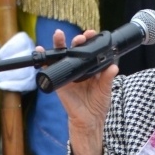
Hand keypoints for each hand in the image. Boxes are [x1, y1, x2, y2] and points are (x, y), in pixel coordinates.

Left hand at [0, 30, 36, 92]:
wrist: (7, 66)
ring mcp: (34, 67)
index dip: (10, 48)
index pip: (22, 41)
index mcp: (24, 41)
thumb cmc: (1, 53)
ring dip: (9, 76)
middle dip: (8, 66)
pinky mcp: (33, 80)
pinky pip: (25, 84)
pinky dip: (12, 85)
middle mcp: (32, 53)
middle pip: (24, 59)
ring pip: (25, 72)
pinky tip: (2, 85)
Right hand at [50, 28, 115, 154]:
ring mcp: (68, 74)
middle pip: (75, 49)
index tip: (91, 34)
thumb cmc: (97, 104)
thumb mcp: (105, 90)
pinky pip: (50, 69)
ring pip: (62, 55)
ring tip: (58, 35)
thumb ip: (108, 78)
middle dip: (76, 41)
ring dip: (59, 44)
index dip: (89, 41)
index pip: (89, 50)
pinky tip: (41, 51)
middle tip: (80, 38)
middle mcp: (78, 68)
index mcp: (90, 67)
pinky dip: (44, 60)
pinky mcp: (59, 82)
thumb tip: (114, 67)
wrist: (89, 120)